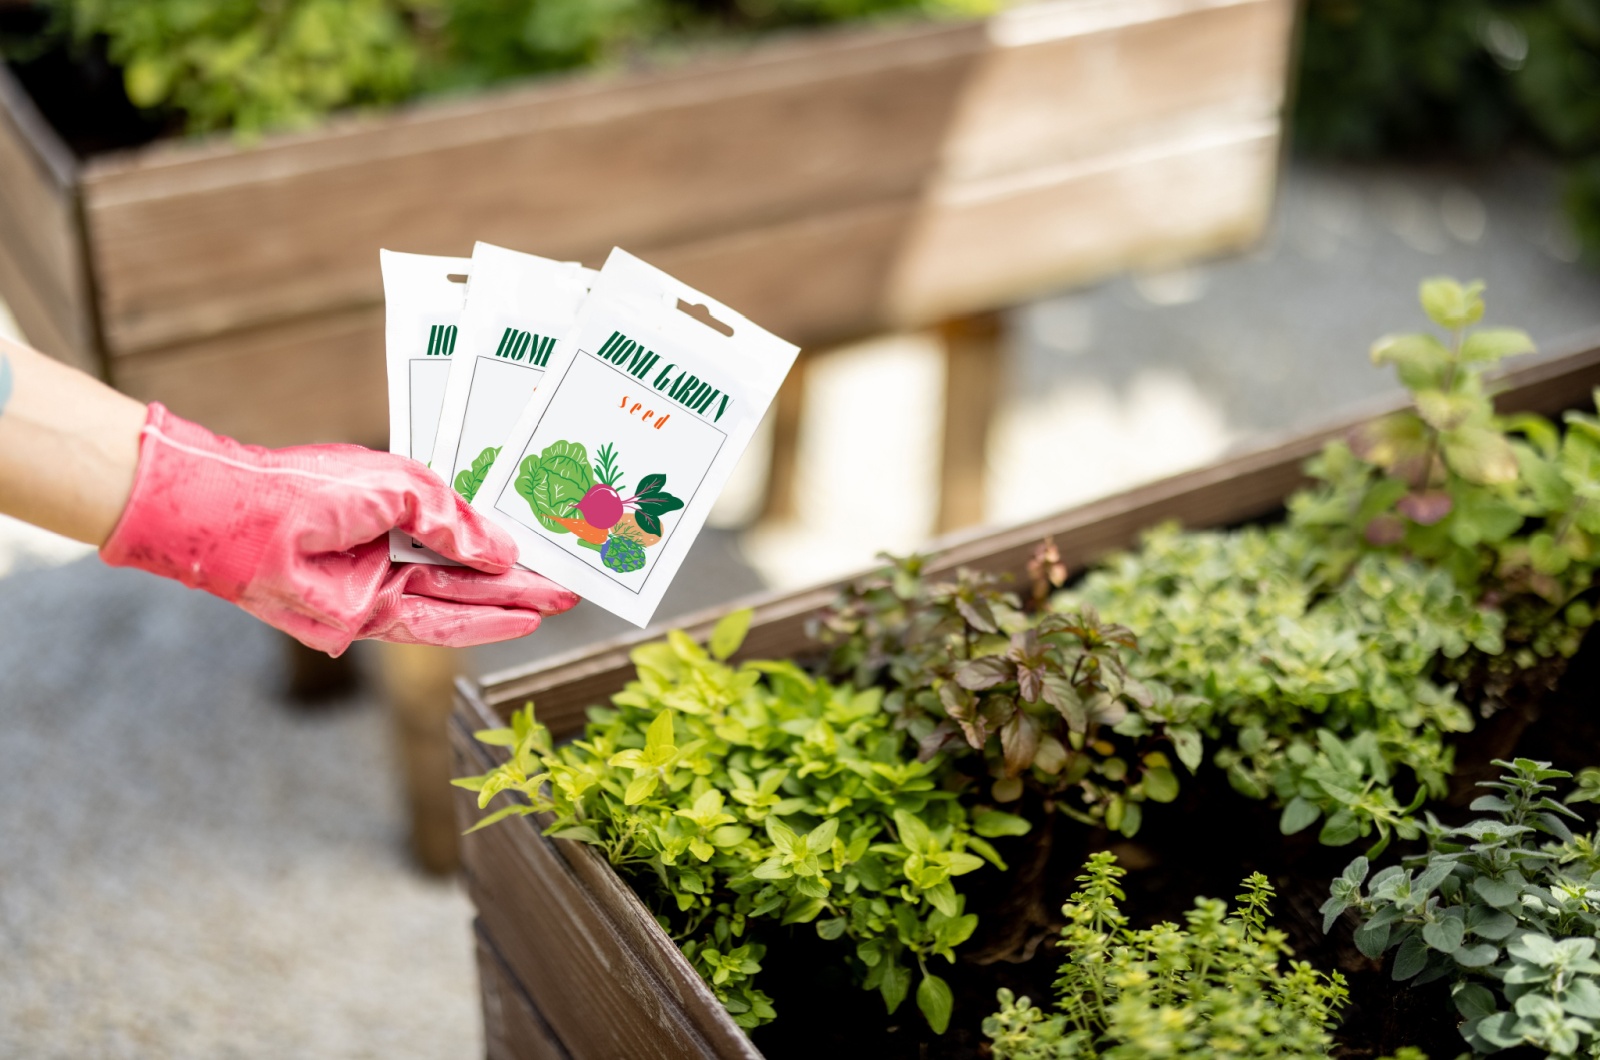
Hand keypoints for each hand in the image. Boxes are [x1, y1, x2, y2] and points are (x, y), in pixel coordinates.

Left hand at [101, 404, 576, 655]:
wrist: (248, 520)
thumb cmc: (314, 486)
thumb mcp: (402, 486)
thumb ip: (455, 522)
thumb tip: (501, 553)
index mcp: (399, 509)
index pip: (464, 529)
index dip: (507, 539)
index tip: (550, 543)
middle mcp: (394, 549)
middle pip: (469, 571)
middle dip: (520, 578)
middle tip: (570, 582)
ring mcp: (384, 585)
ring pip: (460, 600)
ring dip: (510, 604)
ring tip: (558, 602)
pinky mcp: (371, 619)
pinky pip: (435, 625)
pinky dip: (478, 626)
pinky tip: (518, 622)